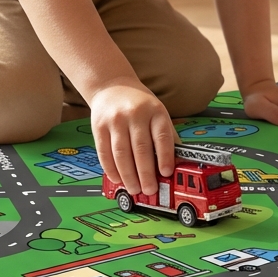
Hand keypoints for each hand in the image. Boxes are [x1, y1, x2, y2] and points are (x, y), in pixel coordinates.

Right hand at [89, 78, 175, 196]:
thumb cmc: (141, 106)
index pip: (162, 136)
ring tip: (134, 189)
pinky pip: (104, 152)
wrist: (112, 86)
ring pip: (121, 153)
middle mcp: (135, 114)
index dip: (165, 156)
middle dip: (145, 173)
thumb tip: (178, 163)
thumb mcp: (158, 113)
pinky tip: (118, 179)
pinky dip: (111, 169)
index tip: (166, 173)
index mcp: (155, 111)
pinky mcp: (99, 126)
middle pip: (141, 148)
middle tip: (149, 190)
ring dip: (128, 175)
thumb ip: (167, 136)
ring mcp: (115, 120)